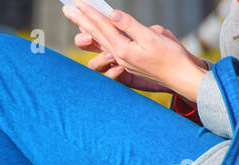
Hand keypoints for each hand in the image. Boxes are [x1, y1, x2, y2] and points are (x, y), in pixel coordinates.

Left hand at [63, 2, 209, 100]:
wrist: (180, 75)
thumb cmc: (170, 56)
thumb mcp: (151, 37)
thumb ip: (130, 26)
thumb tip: (112, 15)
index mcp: (121, 49)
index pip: (102, 27)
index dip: (90, 14)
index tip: (77, 3)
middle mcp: (117, 55)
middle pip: (95, 34)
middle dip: (81, 20)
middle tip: (66, 9)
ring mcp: (121, 59)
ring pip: (100, 40)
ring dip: (88, 28)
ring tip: (77, 17)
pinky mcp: (127, 61)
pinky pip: (109, 46)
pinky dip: (99, 37)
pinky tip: (94, 33)